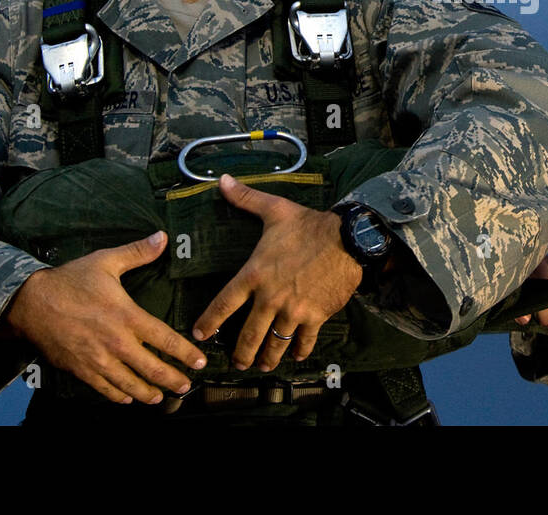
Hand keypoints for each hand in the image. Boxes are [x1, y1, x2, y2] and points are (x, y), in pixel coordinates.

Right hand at [3, 231, 206, 404]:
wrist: (29, 303)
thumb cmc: (69, 281)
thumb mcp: (105, 261)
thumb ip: (137, 252)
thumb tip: (163, 237)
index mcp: (127, 316)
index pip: (165, 339)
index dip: (186, 353)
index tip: (201, 362)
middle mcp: (116, 342)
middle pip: (152, 369)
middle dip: (172, 380)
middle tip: (185, 387)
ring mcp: (97, 360)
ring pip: (130, 384)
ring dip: (148, 394)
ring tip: (160, 398)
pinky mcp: (80, 370)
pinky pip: (104, 389)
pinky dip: (118, 396)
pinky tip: (127, 399)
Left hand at [192, 175, 363, 371]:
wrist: (348, 239)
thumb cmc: (309, 225)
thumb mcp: (275, 209)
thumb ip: (246, 199)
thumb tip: (221, 180)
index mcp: (254, 274)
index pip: (223, 304)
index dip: (208, 322)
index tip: (199, 335)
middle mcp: (270, 298)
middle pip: (247, 335)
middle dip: (240, 354)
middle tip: (236, 363)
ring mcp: (293, 310)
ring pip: (274, 344)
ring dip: (266, 358)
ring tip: (262, 365)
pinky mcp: (315, 316)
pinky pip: (303, 341)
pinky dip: (299, 351)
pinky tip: (295, 356)